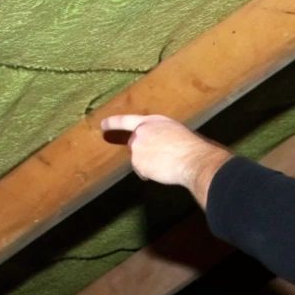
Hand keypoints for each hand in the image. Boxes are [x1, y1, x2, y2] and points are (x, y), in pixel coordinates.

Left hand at [100, 114, 233, 205]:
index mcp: (151, 121)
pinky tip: (163, 171)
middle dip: (142, 151)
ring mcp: (137, 148)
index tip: (102, 125)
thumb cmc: (190, 145)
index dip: (112, 123)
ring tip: (166, 164)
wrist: (192, 159)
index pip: (125, 120)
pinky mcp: (138, 163)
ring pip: (138, 159)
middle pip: (133, 143)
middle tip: (160, 156)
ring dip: (148, 163)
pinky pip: (142, 171)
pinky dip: (150, 173)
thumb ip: (161, 133)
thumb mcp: (175, 130)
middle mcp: (141, 132)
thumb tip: (160, 142)